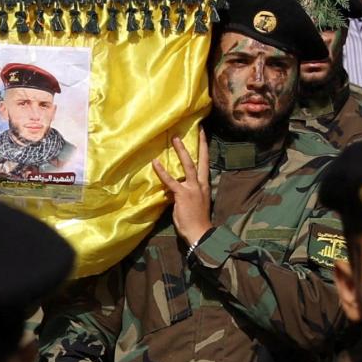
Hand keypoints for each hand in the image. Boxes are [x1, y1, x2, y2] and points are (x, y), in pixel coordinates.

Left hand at [151, 132, 211, 247]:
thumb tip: (172, 189)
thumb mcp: (192, 204)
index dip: (205, 149)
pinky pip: (170, 181)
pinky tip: (155, 163)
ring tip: (175, 138)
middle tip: (198, 128)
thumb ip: (183, 194)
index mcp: (205, 186)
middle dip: (200, 143)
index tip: (204, 135)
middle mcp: (201, 184)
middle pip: (202, 160)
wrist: (200, 233)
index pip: (206, 164)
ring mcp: (192, 188)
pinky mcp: (182, 194)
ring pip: (188, 165)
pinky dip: (162, 172)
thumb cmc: (196, 221)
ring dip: (181, 151)